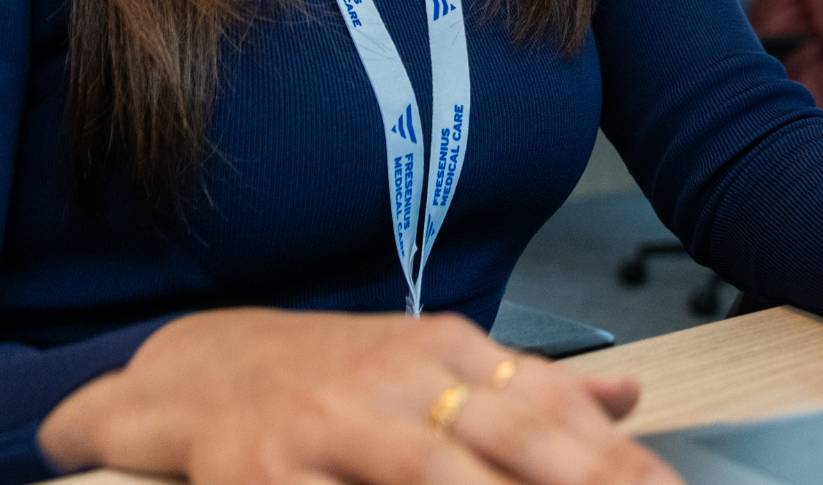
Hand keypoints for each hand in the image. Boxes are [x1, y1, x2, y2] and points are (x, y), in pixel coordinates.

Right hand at [38, 307, 677, 484]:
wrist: (193, 369)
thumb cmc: (329, 379)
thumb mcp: (431, 363)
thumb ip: (528, 385)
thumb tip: (629, 395)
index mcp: (447, 350)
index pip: (551, 406)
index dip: (614, 460)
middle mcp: (399, 379)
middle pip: (512, 438)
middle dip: (581, 480)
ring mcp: (332, 425)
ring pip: (433, 473)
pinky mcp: (265, 472)